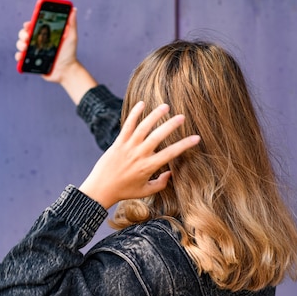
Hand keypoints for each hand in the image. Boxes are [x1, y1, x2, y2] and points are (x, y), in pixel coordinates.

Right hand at [14, 8, 97, 103]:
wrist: (66, 70)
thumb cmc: (69, 53)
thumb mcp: (71, 37)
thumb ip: (71, 23)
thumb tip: (73, 9)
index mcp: (44, 34)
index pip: (33, 26)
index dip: (28, 24)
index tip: (28, 24)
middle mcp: (37, 42)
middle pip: (24, 34)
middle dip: (22, 34)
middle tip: (27, 37)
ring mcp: (33, 51)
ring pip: (20, 44)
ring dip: (20, 44)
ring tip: (25, 47)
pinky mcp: (30, 62)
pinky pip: (20, 58)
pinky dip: (19, 56)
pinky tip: (22, 56)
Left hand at [79, 102, 200, 208]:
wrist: (101, 188)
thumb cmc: (124, 191)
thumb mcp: (145, 191)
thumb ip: (161, 183)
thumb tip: (171, 172)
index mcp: (148, 166)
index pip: (170, 153)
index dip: (184, 145)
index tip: (196, 138)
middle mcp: (139, 154)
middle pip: (157, 136)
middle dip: (171, 125)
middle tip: (182, 117)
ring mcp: (128, 147)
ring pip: (143, 127)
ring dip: (155, 115)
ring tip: (166, 106)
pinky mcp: (118, 142)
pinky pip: (127, 125)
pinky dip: (134, 114)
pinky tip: (142, 104)